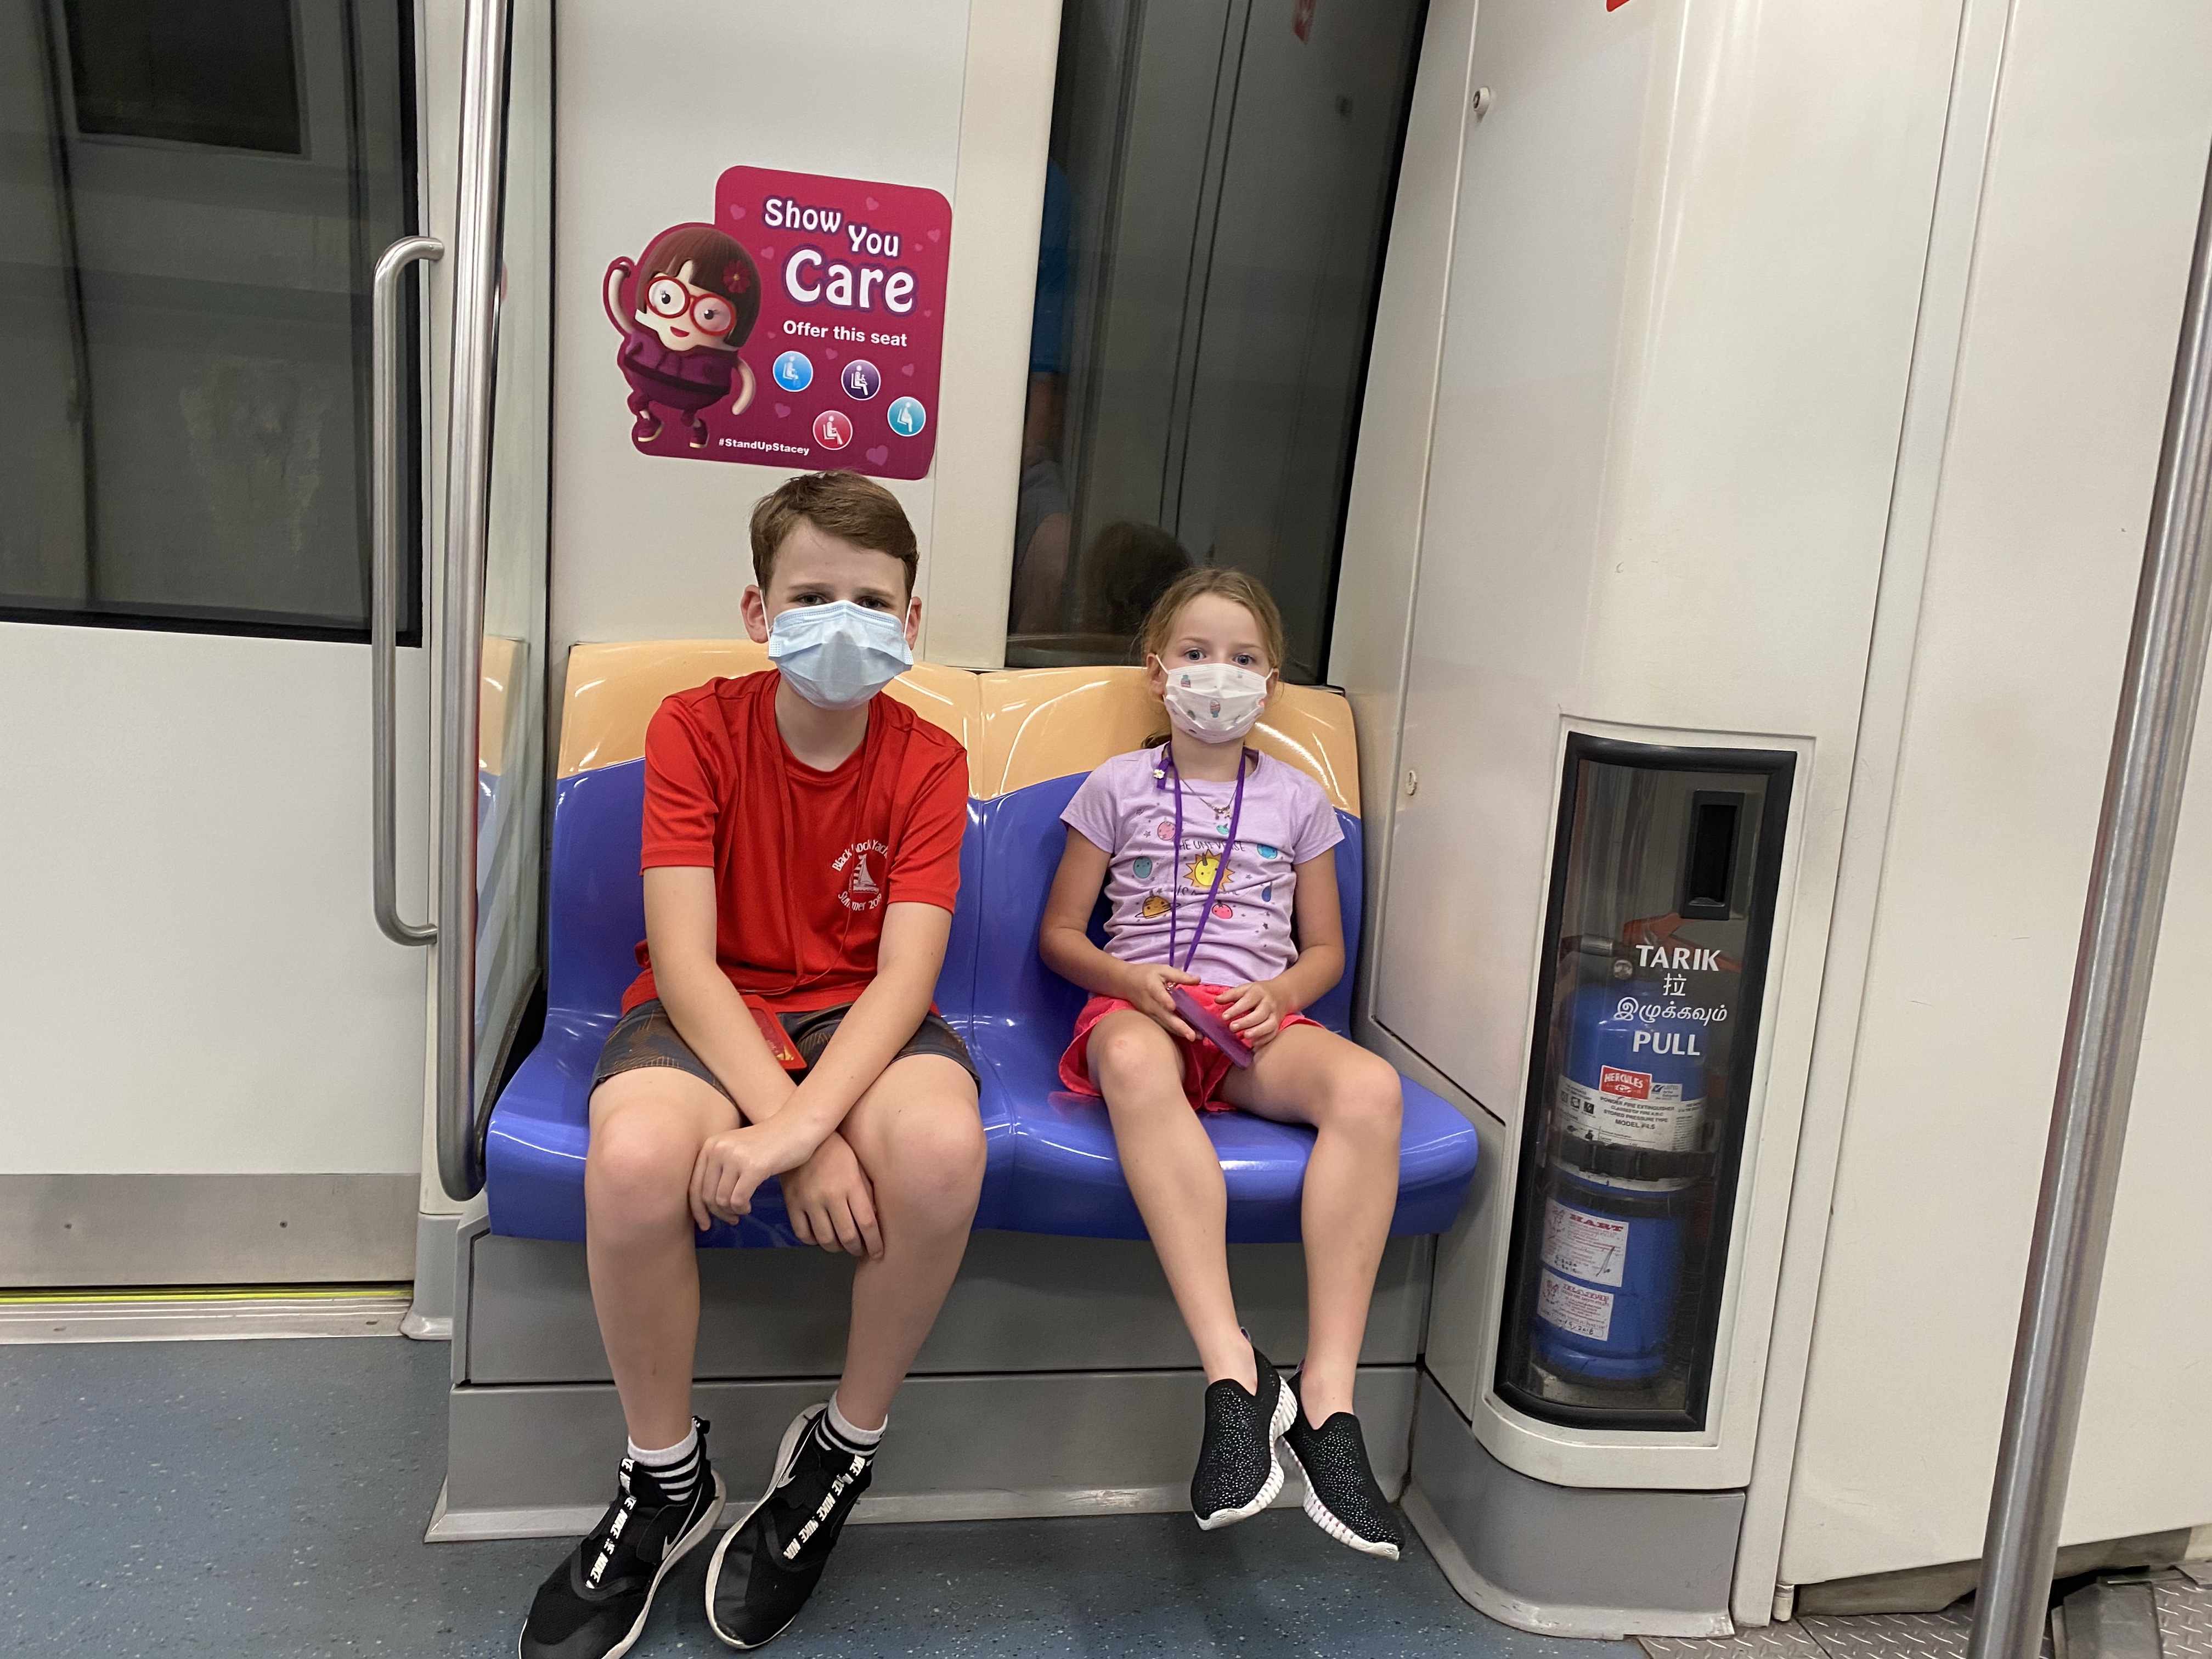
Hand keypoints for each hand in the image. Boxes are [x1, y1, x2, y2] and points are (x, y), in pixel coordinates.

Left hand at [689, 1118, 814, 1230]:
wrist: (797, 1126)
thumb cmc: (770, 1142)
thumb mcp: (736, 1149)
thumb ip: (719, 1169)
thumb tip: (705, 1205)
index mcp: (711, 1145)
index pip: (694, 1184)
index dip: (697, 1209)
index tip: (704, 1224)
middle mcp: (718, 1149)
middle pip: (707, 1195)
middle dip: (718, 1213)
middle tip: (731, 1218)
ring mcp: (735, 1157)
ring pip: (722, 1200)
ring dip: (732, 1211)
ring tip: (743, 1210)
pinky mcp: (753, 1167)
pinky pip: (738, 1200)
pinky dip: (742, 1208)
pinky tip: (749, 1206)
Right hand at [778, 1131, 882, 1258]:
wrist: (803, 1136)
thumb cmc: (837, 1149)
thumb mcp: (859, 1165)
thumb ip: (867, 1192)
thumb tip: (874, 1219)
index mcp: (851, 1185)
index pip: (867, 1224)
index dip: (874, 1243)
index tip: (878, 1253)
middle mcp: (830, 1196)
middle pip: (847, 1236)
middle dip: (857, 1249)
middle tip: (861, 1252)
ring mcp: (809, 1201)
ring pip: (825, 1239)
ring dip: (836, 1247)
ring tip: (842, 1245)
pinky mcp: (792, 1203)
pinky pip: (802, 1233)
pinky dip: (813, 1241)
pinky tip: (821, 1236)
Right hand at [1120, 961, 1199, 1039]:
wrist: (1126, 982)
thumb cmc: (1146, 974)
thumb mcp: (1163, 969)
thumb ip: (1180, 976)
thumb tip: (1198, 979)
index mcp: (1152, 987)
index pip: (1159, 994)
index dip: (1165, 1000)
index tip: (1173, 1006)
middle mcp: (1150, 1003)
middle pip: (1164, 1016)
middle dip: (1179, 1026)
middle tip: (1192, 1036)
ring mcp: (1150, 1013)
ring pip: (1165, 1024)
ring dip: (1180, 1031)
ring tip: (1195, 1037)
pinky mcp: (1151, 1018)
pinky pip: (1164, 1025)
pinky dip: (1176, 1030)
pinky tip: (1188, 1033)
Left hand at [1217, 979, 1292, 1047]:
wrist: (1282, 994)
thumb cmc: (1259, 992)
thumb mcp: (1245, 988)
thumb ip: (1231, 994)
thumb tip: (1217, 1000)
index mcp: (1259, 992)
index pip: (1248, 1000)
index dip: (1236, 1009)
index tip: (1224, 1016)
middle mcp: (1268, 1004)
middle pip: (1260, 1013)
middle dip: (1246, 1022)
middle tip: (1232, 1027)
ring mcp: (1275, 1015)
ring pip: (1269, 1024)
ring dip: (1257, 1031)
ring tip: (1245, 1036)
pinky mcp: (1278, 1025)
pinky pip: (1273, 1033)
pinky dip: (1264, 1039)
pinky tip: (1253, 1043)